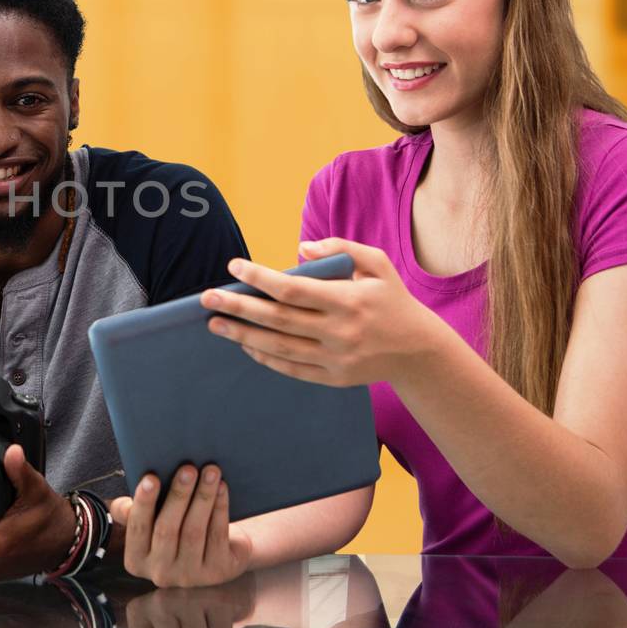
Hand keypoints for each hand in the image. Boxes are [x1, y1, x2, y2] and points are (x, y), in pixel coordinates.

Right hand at [111, 464, 250, 587]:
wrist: (216, 549)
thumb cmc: (176, 525)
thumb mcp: (151, 521)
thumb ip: (131, 512)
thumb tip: (119, 505)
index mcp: (137, 560)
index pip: (138, 528)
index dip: (144, 503)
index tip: (151, 478)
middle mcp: (160, 573)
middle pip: (167, 530)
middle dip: (178, 496)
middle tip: (188, 468)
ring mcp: (189, 576)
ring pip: (194, 531)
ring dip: (203, 497)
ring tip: (211, 471)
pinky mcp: (217, 572)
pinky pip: (217, 535)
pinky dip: (220, 508)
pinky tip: (222, 488)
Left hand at [199, 238, 450, 388]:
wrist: (419, 351)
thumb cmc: (393, 300)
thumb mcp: (377, 265)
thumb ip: (341, 249)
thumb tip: (300, 249)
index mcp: (349, 300)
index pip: (294, 289)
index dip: (260, 278)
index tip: (234, 267)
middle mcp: (340, 331)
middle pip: (279, 320)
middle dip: (239, 308)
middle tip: (207, 299)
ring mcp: (336, 358)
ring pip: (280, 348)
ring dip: (243, 336)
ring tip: (215, 324)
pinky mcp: (334, 378)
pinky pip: (292, 369)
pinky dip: (266, 358)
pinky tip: (246, 345)